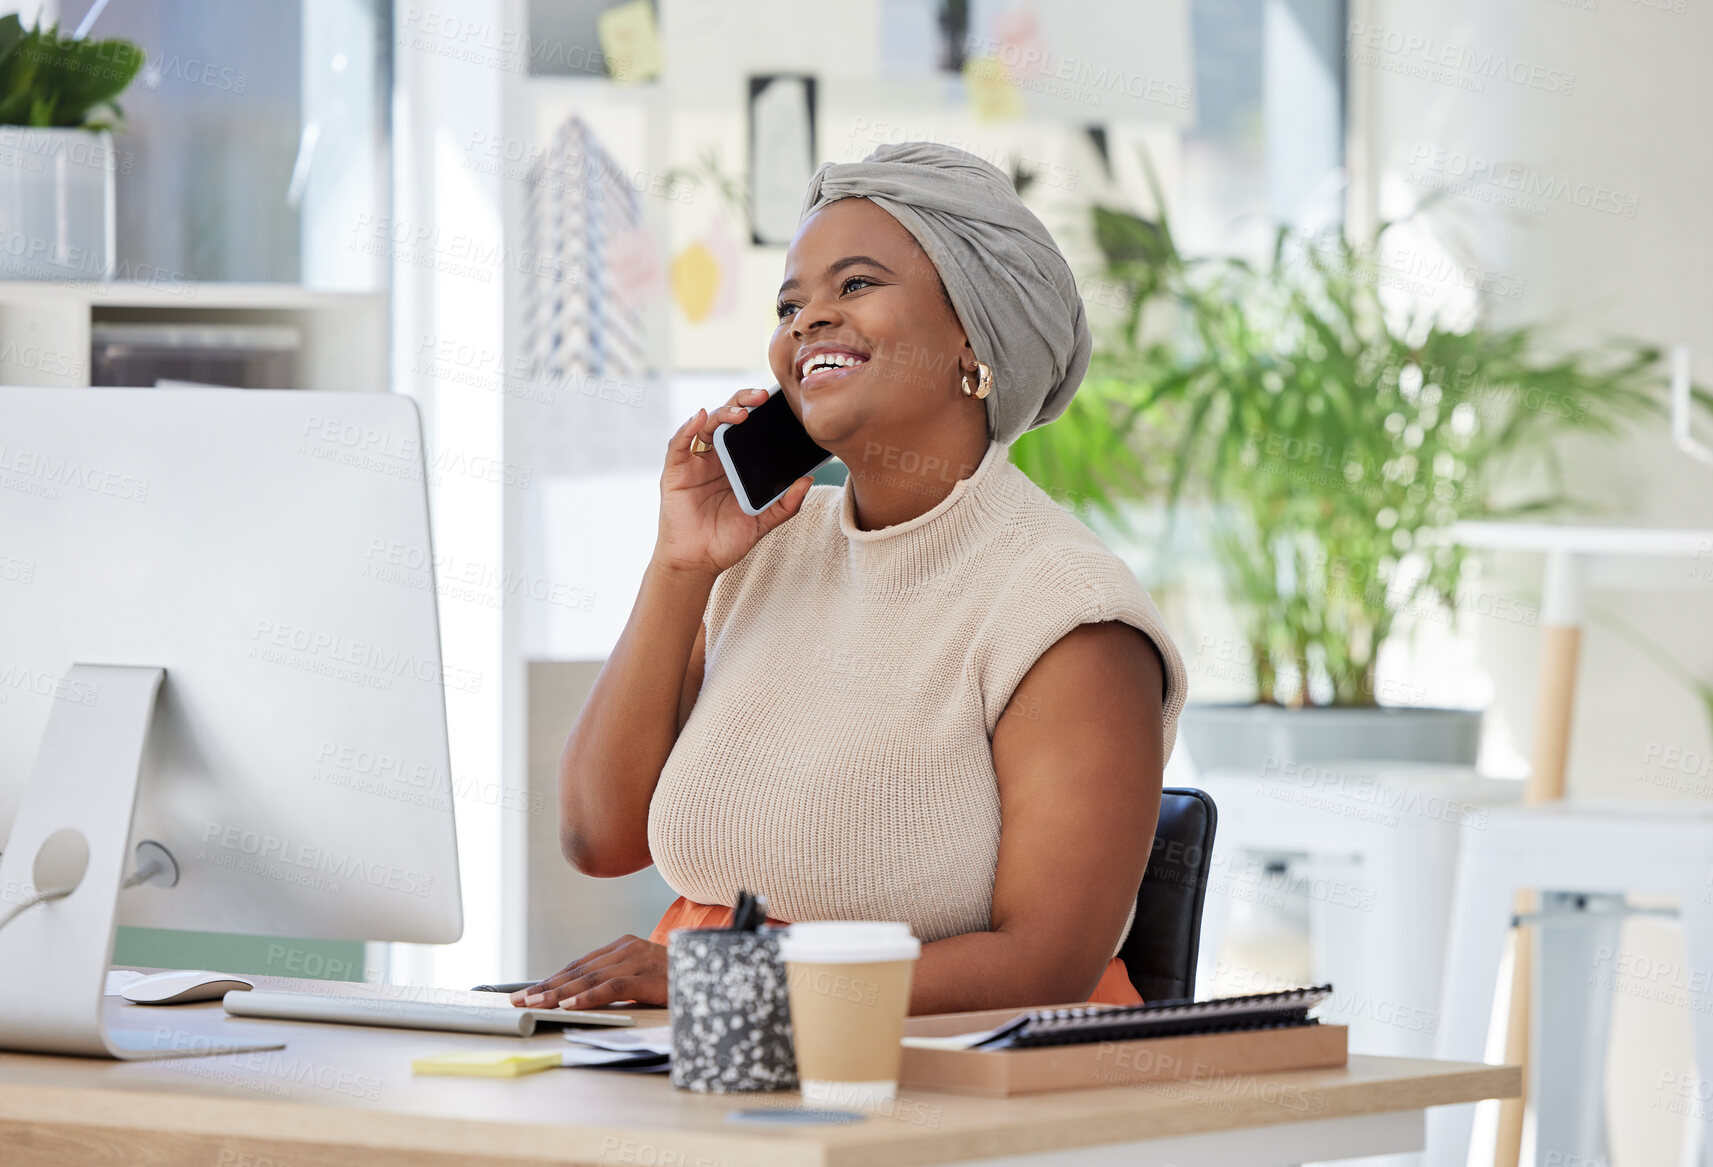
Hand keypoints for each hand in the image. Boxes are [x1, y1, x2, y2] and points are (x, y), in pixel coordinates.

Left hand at [509, 934, 667, 1010]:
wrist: (715, 972)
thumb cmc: (678, 980)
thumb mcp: (644, 977)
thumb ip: (619, 979)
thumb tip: (583, 997)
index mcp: (625, 946)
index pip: (580, 964)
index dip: (552, 978)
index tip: (527, 992)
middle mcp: (627, 948)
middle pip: (578, 969)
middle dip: (546, 986)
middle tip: (520, 1000)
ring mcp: (638, 959)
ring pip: (589, 977)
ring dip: (559, 992)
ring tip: (536, 1004)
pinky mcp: (647, 975)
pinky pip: (611, 986)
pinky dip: (588, 996)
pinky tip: (569, 1005)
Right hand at [652, 389, 813, 580]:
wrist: (698, 562)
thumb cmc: (728, 540)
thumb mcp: (764, 522)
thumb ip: (786, 504)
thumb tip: (807, 480)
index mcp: (738, 463)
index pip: (750, 428)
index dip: (761, 412)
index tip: (781, 404)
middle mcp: (716, 456)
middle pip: (729, 418)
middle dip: (744, 402)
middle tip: (762, 397)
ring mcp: (695, 461)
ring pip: (706, 425)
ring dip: (723, 414)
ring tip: (740, 413)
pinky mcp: (675, 470)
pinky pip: (679, 444)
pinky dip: (688, 428)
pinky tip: (700, 417)